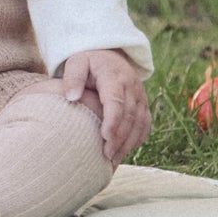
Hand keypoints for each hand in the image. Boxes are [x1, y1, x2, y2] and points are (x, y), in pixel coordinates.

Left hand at [62, 48, 150, 165]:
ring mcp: (140, 97)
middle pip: (129, 116)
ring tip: (113, 160)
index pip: (116, 101)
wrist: (109, 56)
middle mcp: (132, 87)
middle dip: (119, 138)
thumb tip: (72, 97)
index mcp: (114, 76)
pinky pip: (145, 124)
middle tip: (106, 156)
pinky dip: (137, 139)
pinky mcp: (143, 105)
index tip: (105, 138)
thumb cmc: (88, 62)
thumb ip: (73, 77)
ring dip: (128, 143)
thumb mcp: (76, 62)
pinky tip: (124, 152)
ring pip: (140, 123)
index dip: (113, 121)